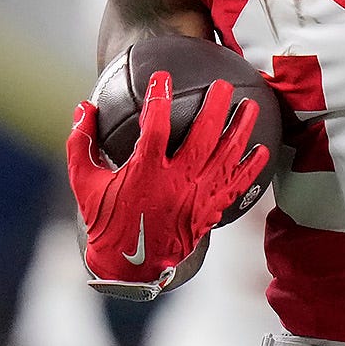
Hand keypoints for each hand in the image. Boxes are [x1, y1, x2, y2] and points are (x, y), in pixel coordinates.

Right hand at [65, 71, 269, 299]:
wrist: (130, 267)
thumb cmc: (106, 222)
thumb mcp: (85, 183)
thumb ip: (81, 143)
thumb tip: (83, 108)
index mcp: (145, 172)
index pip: (156, 126)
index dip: (159, 98)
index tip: (163, 77)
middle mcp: (176, 182)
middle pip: (203, 136)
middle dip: (215, 107)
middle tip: (221, 85)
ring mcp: (196, 197)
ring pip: (226, 157)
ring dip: (240, 130)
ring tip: (250, 106)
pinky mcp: (209, 211)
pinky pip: (236, 186)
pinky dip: (250, 168)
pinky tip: (262, 151)